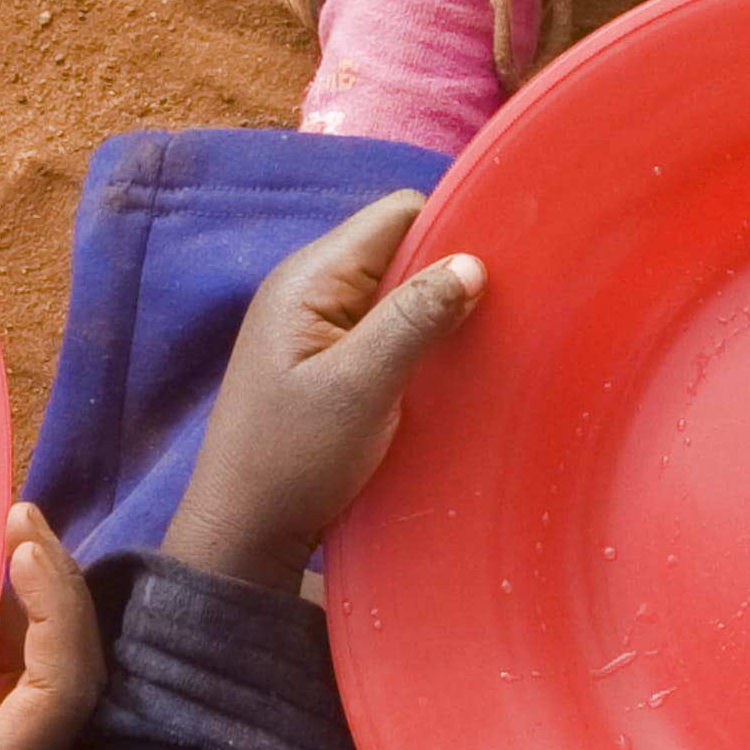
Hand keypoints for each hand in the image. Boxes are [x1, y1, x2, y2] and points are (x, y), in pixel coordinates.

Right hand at [0, 507, 100, 749]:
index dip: (57, 611)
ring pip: (48, 674)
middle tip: (19, 516)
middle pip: (72, 669)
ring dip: (35, 602)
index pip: (64, 688)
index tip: (21, 546)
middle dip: (56, 586)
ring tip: (6, 534)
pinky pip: (13, 687)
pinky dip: (6, 633)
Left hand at [165, 192, 486, 591]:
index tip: (505, 266)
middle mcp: (309, 288)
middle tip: (501, 310)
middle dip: (448, 271)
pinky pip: (383, 328)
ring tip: (481, 340)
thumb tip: (473, 262)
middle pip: (397, 249)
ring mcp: (314, 326)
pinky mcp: (324, 361)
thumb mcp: (361, 387)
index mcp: (309, 278)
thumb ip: (414, 320)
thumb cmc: (293, 459)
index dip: (451, 228)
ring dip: (435, 311)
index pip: (394, 216)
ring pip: (394, 291)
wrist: (243, 533)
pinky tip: (445, 368)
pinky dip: (417, 341)